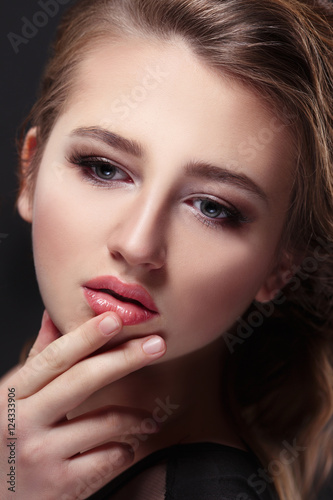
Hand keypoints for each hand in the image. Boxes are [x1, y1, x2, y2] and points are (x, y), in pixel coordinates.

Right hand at [0, 311, 165, 498]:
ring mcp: (41, 455)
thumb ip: (37, 359)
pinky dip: (125, 450)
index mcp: (12, 396)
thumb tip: (52, 315)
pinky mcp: (60, 486)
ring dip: (137, 417)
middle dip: (125, 358)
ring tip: (149, 419)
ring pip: (105, 422)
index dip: (86, 336)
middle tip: (157, 345)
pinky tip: (125, 447)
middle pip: (83, 380)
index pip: (54, 359)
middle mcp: (23, 422)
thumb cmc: (6, 441)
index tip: (115, 319)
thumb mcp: (12, 399)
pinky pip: (109, 458)